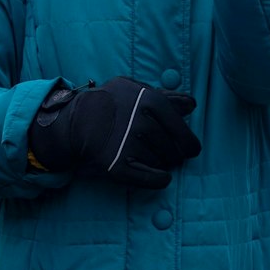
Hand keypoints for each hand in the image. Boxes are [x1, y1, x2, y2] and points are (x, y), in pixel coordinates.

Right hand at [27, 77, 200, 188]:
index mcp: (151, 101)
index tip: (190, 150)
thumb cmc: (112, 102)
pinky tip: (162, 177)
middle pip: (174, 151)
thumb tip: (192, 105)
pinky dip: (159, 180)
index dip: (189, 144)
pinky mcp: (118, 165)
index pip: (183, 133)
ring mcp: (130, 144)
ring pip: (161, 163)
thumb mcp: (137, 90)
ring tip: (142, 152)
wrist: (78, 120)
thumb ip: (167, 97)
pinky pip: (151, 179)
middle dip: (171, 153)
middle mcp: (142, 122)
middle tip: (161, 151)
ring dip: (158, 162)